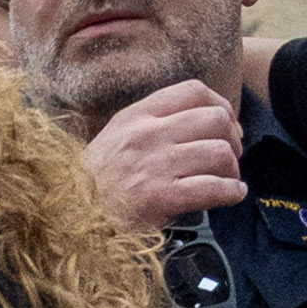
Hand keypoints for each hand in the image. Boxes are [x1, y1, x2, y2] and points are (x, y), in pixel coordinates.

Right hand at [84, 77, 245, 230]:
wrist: (73, 216)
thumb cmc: (97, 182)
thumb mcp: (116, 137)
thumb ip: (151, 122)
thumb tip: (198, 120)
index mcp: (136, 116)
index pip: (193, 91)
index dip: (221, 104)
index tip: (226, 122)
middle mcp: (147, 135)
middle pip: (214, 119)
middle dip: (233, 138)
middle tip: (231, 155)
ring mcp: (155, 166)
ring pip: (219, 152)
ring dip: (233, 168)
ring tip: (230, 179)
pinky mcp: (162, 197)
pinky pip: (214, 187)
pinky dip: (232, 192)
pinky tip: (233, 195)